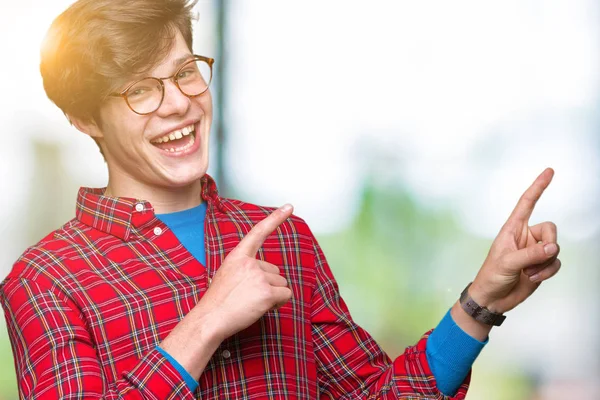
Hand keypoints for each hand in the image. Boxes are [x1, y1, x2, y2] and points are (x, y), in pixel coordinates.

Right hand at [200, 204, 293, 340]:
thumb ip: (245, 268)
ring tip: (252, 303)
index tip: (290, 206)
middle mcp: (250, 263)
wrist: (210, 319)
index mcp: (238, 256)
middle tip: (248, 296)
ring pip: (281, 284)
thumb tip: (264, 275)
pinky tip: (262, 307)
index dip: (276, 218)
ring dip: (272, 295)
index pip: (258, 232)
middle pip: (275, 271)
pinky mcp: (267, 293)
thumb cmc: (218, 301)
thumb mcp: (227, 274)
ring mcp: (259, 277)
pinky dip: (278, 303)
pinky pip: (285, 295)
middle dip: (268, 285)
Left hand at [470, 168, 560, 313]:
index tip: (549, 171)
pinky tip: (533, 278)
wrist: (493, 298)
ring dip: (545, 263)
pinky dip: (548, 272)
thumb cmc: (491, 276)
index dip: (538, 187)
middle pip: (550, 229)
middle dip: (548, 244)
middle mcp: (525, 237)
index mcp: (512, 229)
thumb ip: (531, 254)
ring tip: (528, 272)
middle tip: (538, 258)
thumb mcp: (507, 262)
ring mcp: (534, 251)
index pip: (527, 203)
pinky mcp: (542, 265)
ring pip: (555, 248)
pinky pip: (556, 263)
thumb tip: (554, 248)